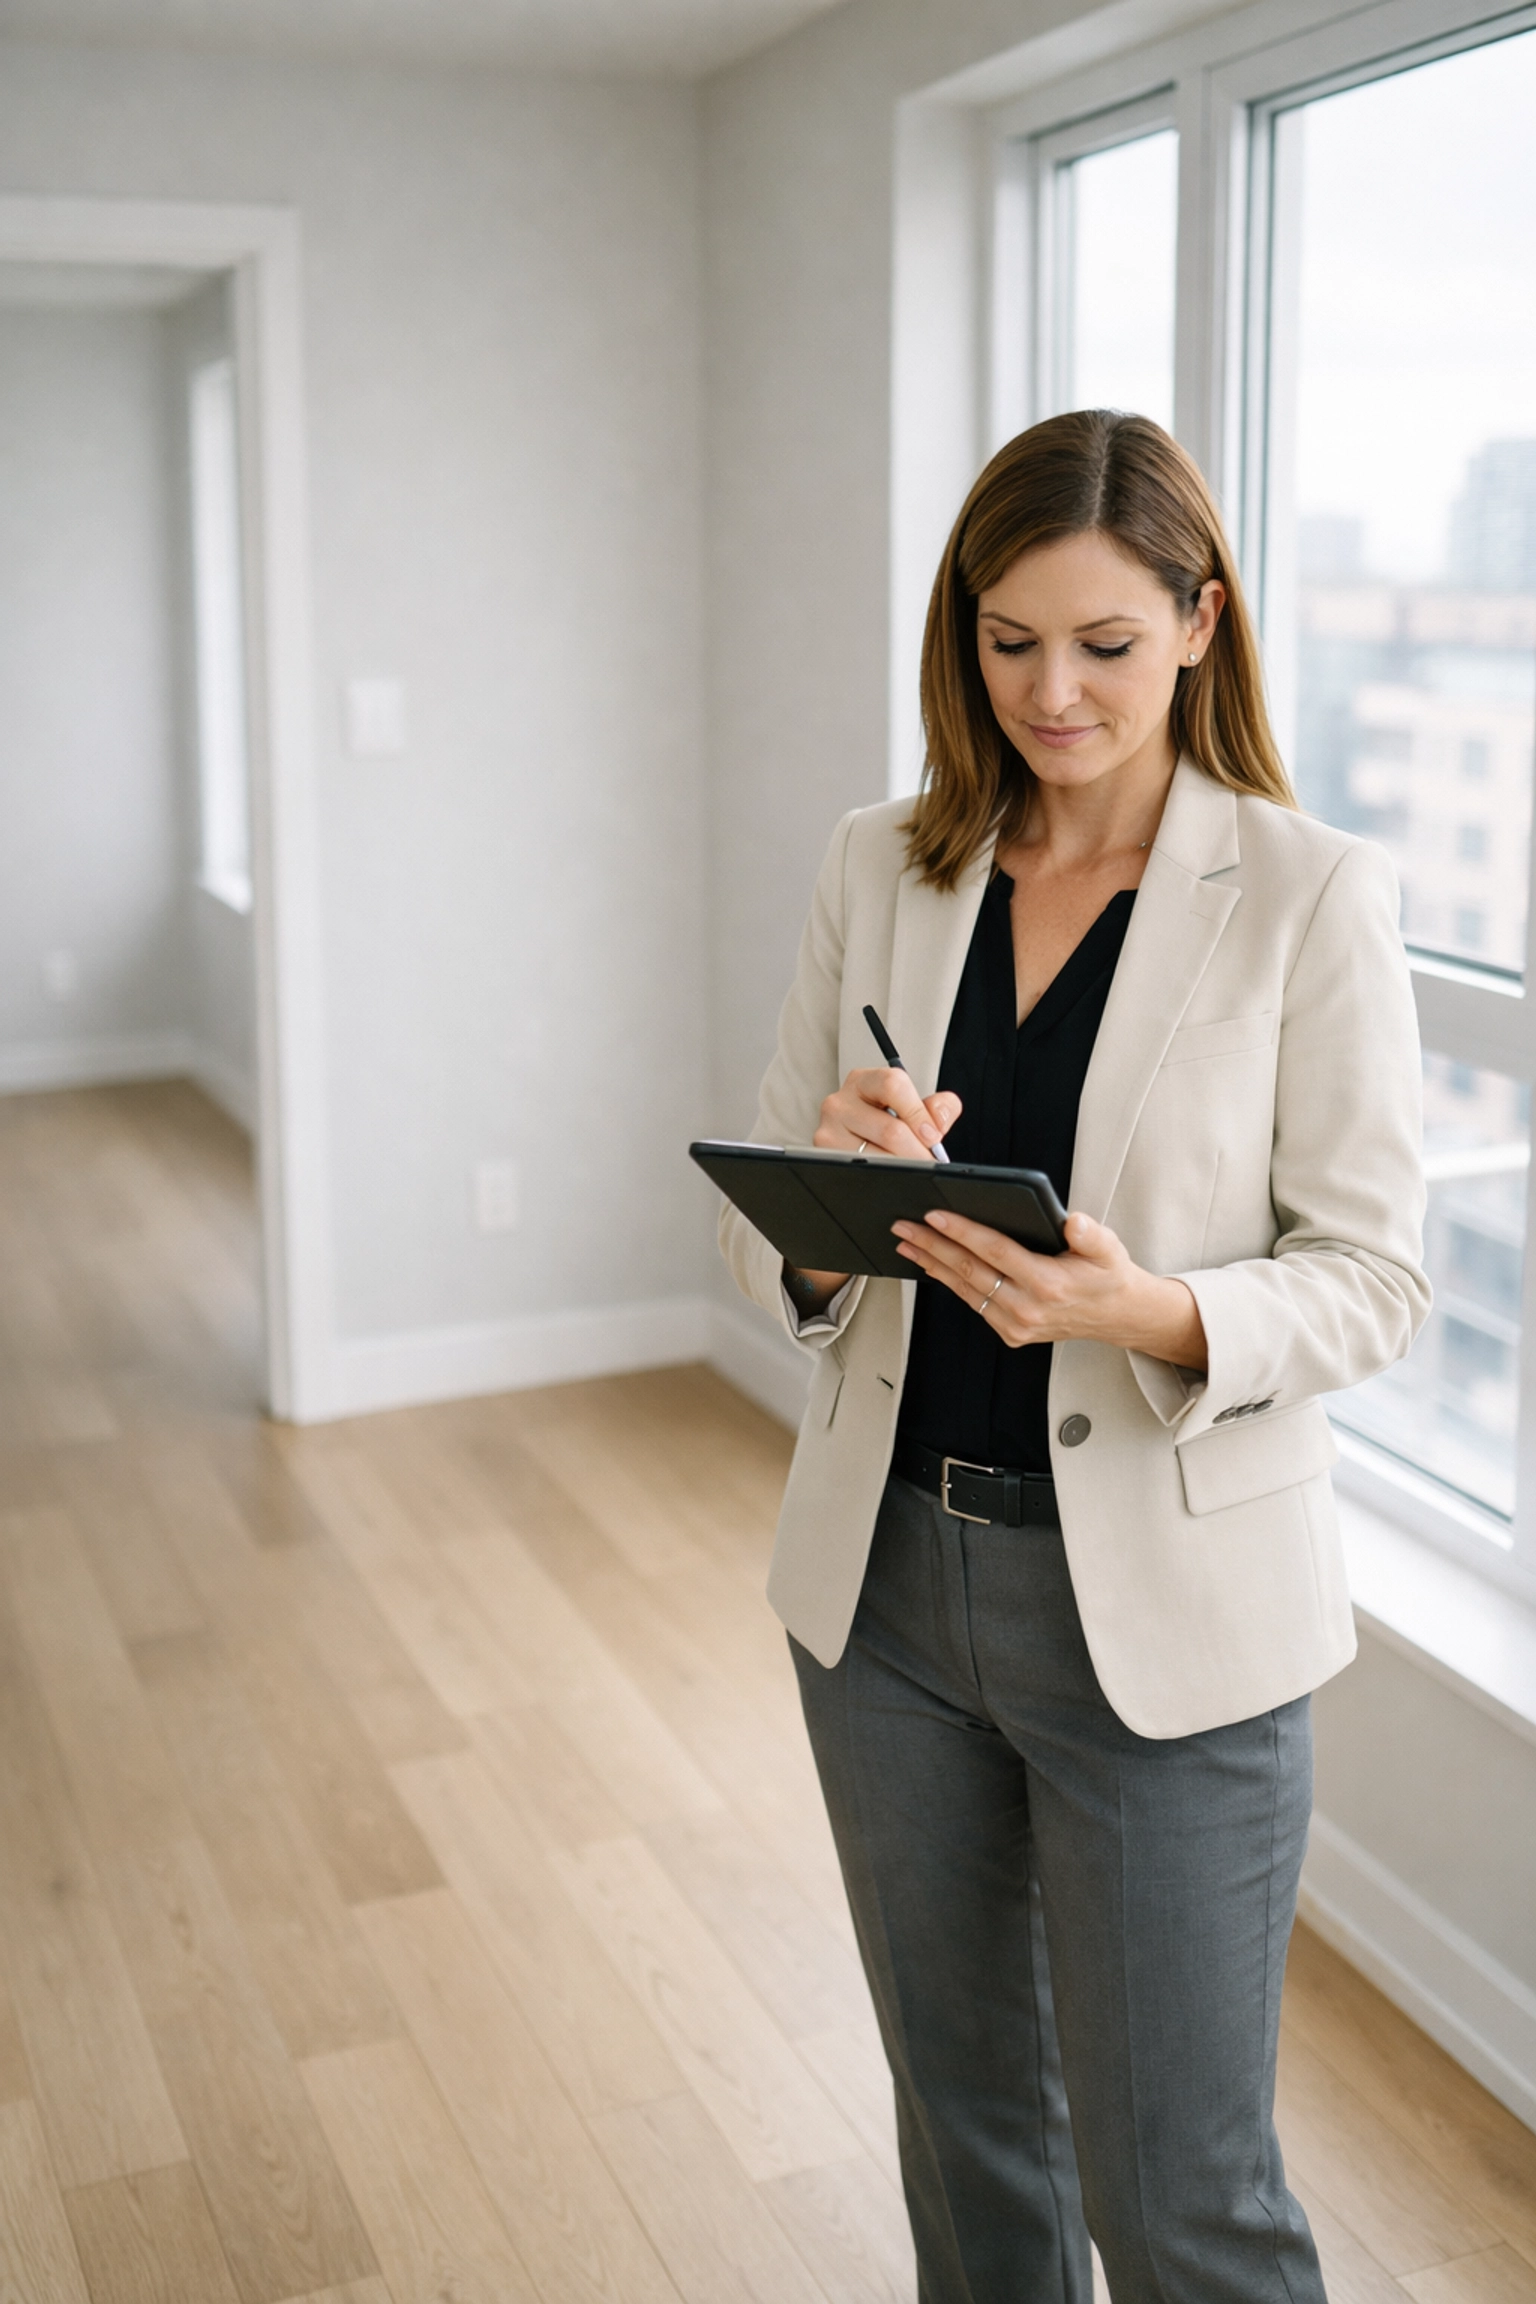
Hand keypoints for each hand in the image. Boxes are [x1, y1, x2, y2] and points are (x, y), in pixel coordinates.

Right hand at [782, 1072, 964, 1311]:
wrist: (861, 1143)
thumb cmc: (888, 1124)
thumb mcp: (914, 1109)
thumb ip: (937, 1107)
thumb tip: (940, 1119)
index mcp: (864, 1081)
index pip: (892, 1084)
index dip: (918, 1111)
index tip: (932, 1135)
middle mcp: (839, 1103)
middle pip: (890, 1129)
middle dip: (917, 1152)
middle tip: (930, 1164)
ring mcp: (827, 1132)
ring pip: (877, 1156)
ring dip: (904, 1169)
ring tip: (913, 1172)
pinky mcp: (823, 1158)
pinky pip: (861, 1173)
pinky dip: (884, 1179)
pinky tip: (892, 1177)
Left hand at [891, 1207, 1207, 1368]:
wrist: (1117, 1316)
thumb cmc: (1107, 1274)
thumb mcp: (1109, 1249)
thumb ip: (1091, 1235)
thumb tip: (1074, 1222)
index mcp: (1048, 1284)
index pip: (995, 1251)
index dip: (962, 1231)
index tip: (934, 1214)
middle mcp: (1028, 1309)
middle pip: (969, 1270)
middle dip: (932, 1245)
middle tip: (904, 1225)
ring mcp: (1016, 1325)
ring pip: (965, 1289)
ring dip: (932, 1265)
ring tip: (907, 1243)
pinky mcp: (1011, 1334)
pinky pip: (973, 1303)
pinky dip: (950, 1282)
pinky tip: (933, 1265)